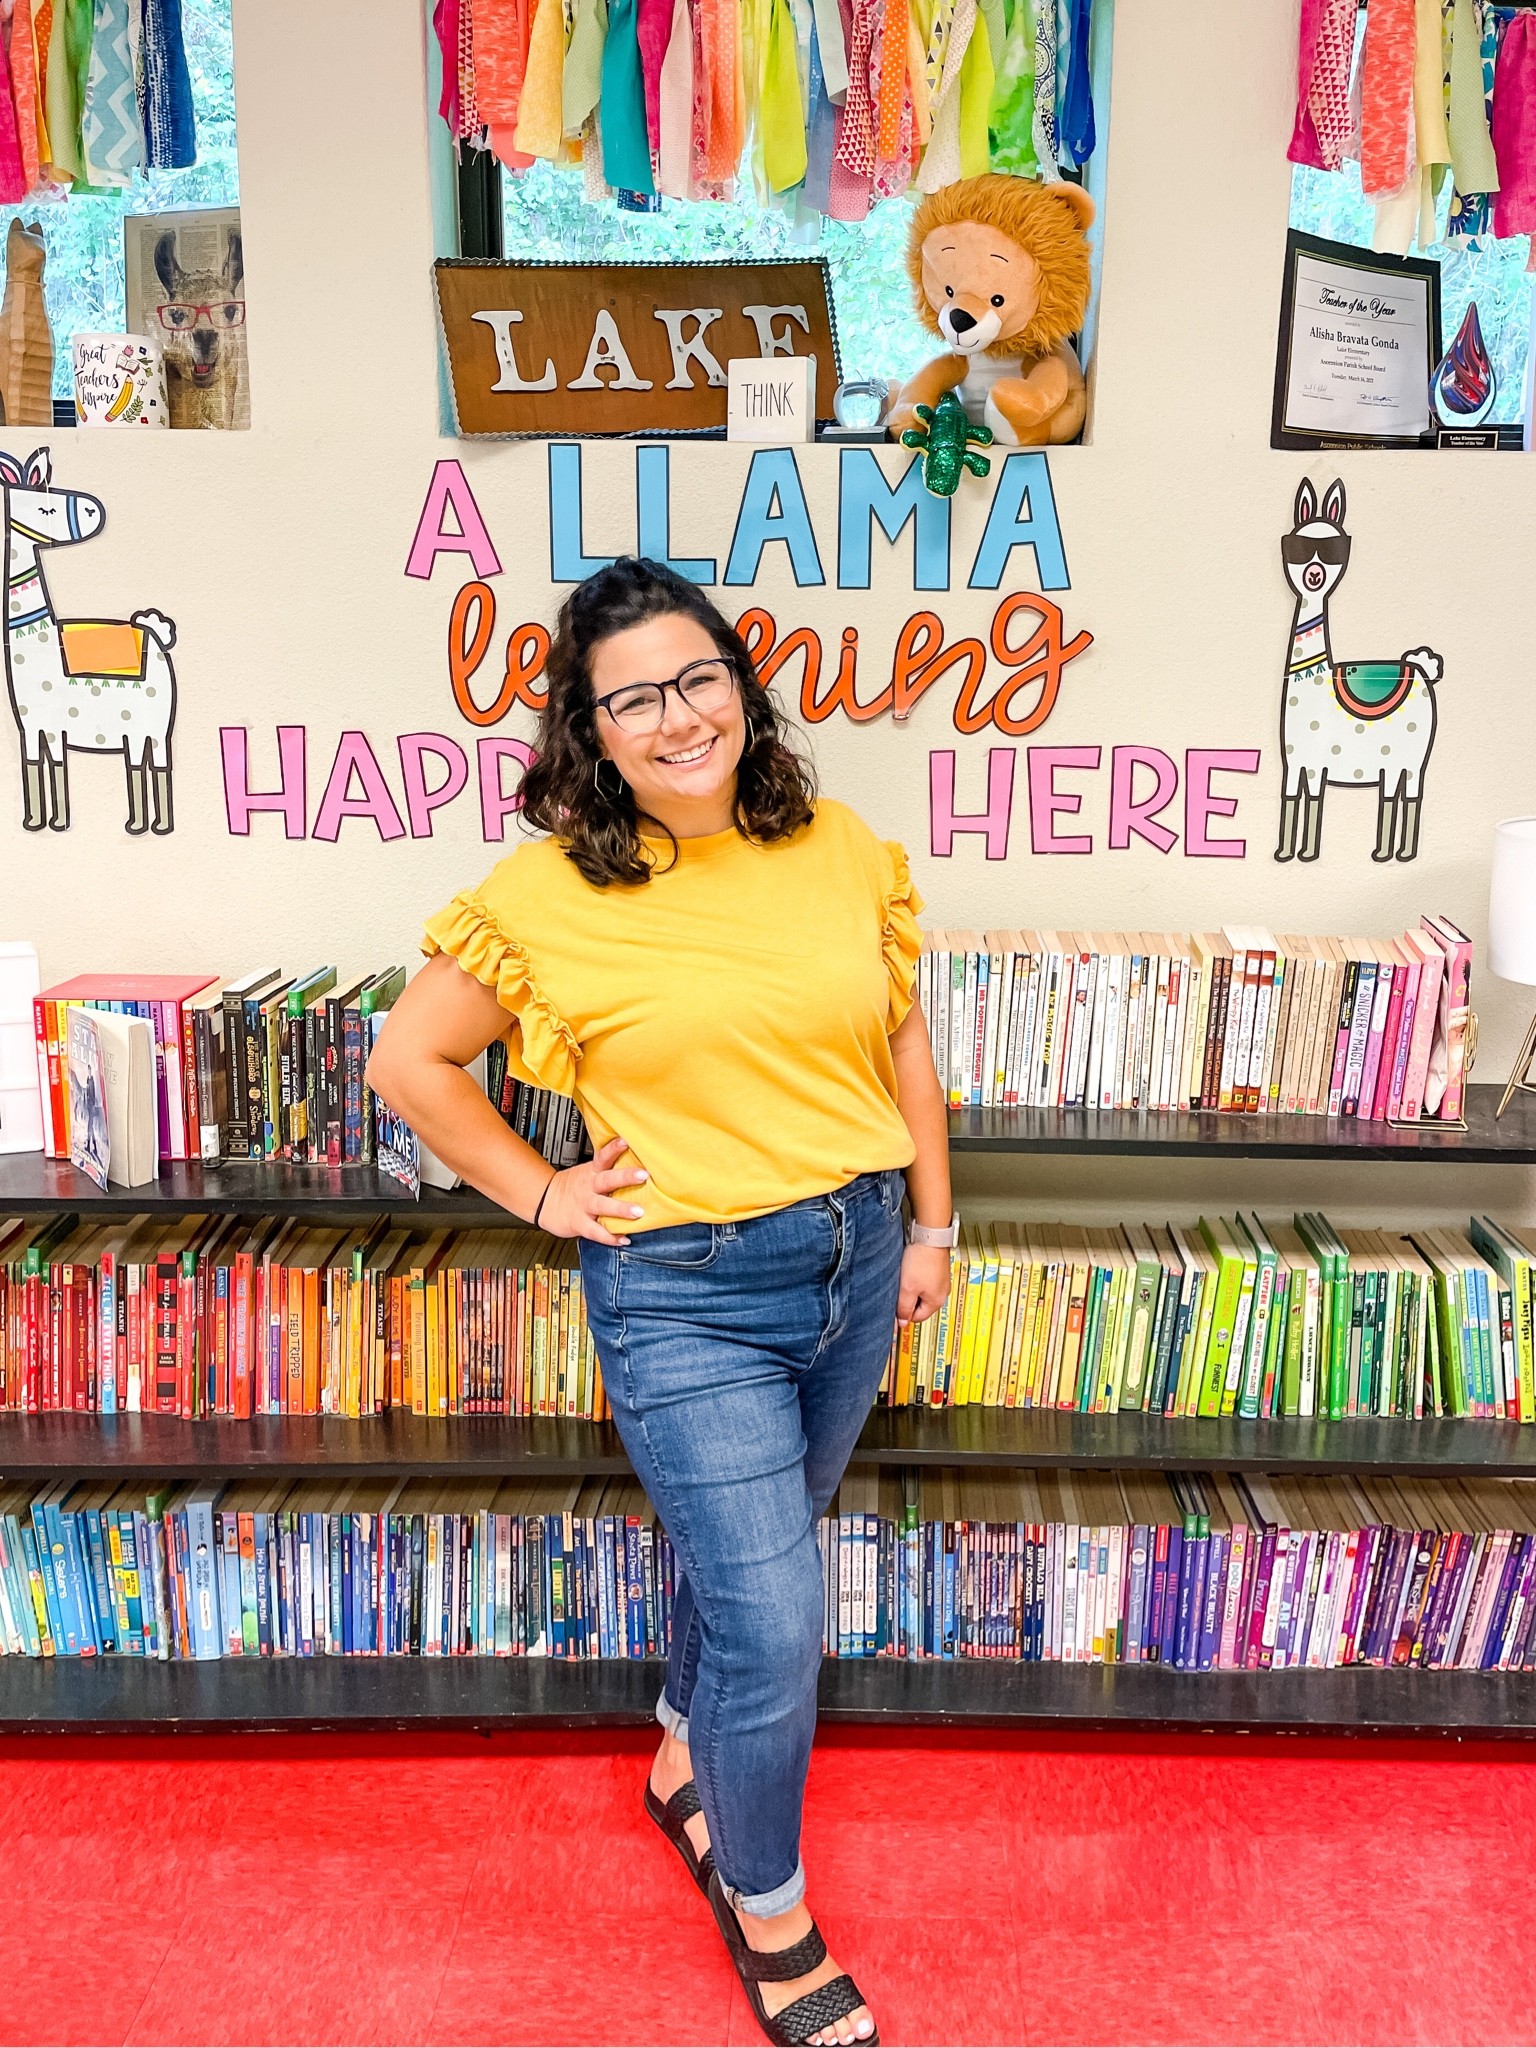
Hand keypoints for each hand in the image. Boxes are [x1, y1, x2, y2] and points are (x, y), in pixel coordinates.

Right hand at [534, 1134, 648, 1244]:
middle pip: (606, 1180)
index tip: (625, 1141)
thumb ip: (608, 1169)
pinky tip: (623, 1239)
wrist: (545, 1201)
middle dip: (625, 1177)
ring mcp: (584, 1205)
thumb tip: (637, 1161)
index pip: (603, 1157)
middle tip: (643, 1175)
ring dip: (621, 1209)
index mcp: (591, 1172)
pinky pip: (595, 1231)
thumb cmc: (573, 1186)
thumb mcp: (587, 1172)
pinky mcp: (579, 1223)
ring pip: (603, 1206)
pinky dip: (610, 1237)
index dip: (613, 1149)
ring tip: (638, 1212)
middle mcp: (589, 1187)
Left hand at [898, 1243, 950, 1324]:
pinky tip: (910, 1269)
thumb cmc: (921, 1261)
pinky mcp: (938, 1270)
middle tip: (898, 1289)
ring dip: (911, 1287)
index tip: (894, 1304)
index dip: (904, 1313)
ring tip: (905, 1277)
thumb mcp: (907, 1289)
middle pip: (920, 1305)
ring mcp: (941, 1280)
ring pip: (921, 1292)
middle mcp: (942, 1292)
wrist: (930, 1236)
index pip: (917, 1317)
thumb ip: (904, 1308)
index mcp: (936, 1301)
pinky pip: (925, 1280)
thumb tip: (903, 1323)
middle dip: (908, 1299)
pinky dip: (916, 1277)